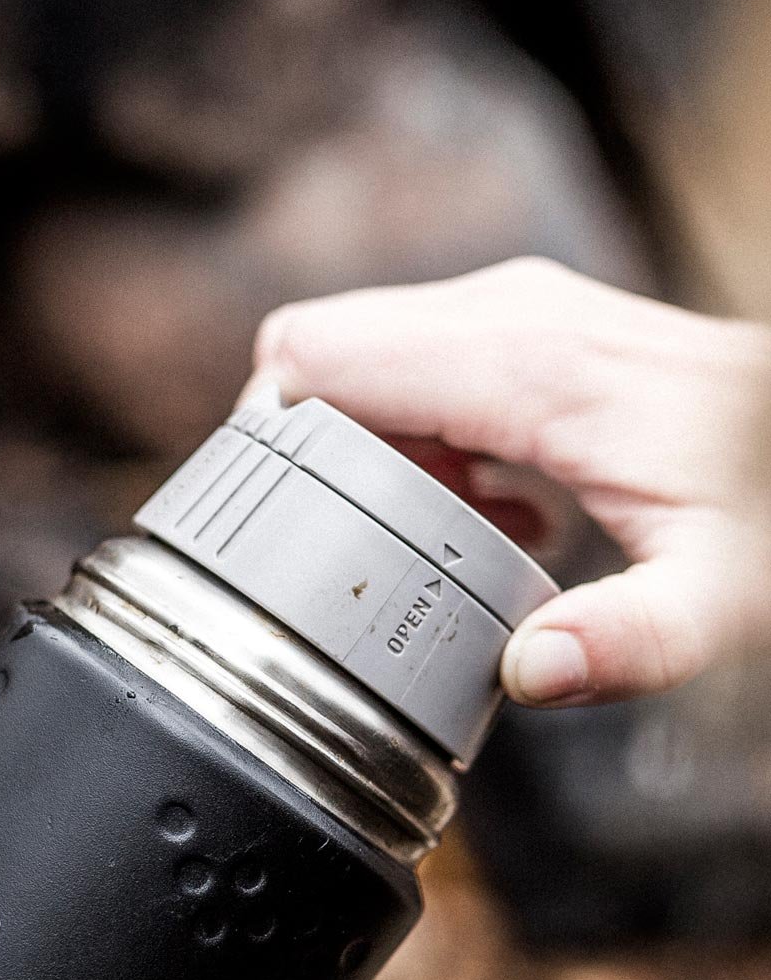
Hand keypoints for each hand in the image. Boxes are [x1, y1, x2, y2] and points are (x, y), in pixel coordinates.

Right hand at [253, 259, 770, 706]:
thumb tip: (528, 672)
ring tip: (441, 535)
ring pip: (364, 351)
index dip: (260, 435)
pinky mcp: (537, 322)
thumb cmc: (770, 504)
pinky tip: (490, 507)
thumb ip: (629, 641)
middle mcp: (512, 313)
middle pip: (319, 345)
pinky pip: (421, 360)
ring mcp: (524, 307)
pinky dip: (419, 433)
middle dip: (306, 448)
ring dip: (367, 447)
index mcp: (528, 367)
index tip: (276, 525)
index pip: (314, 356)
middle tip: (354, 545)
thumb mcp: (723, 593)